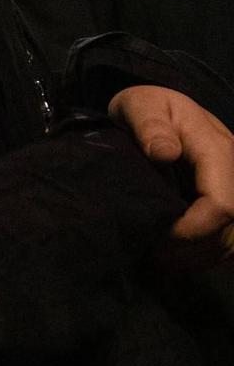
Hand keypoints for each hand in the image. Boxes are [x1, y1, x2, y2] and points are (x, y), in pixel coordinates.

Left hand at [111, 84, 233, 267]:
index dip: (194, 230)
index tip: (160, 238)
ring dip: (201, 256)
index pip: (222, 205)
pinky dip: (207, 253)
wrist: (160, 107)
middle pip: (232, 229)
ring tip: (163, 259)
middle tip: (155, 256)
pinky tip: (178, 255)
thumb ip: (150, 125)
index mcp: (218, 150)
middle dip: (195, 250)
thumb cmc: (147, 107)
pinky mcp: (229, 198)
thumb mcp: (140, 106)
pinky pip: (230, 237)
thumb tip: (164, 153)